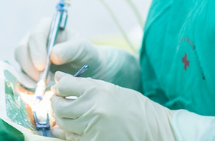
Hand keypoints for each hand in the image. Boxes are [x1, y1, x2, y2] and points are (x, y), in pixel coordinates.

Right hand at [14, 18, 140, 90]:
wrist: (87, 68)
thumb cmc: (85, 54)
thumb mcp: (83, 49)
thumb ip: (70, 49)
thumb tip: (53, 55)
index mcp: (46, 27)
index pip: (35, 35)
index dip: (36, 51)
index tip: (42, 66)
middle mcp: (34, 39)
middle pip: (22, 49)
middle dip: (29, 65)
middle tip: (40, 80)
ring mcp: (29, 53)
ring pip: (20, 63)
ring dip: (29, 76)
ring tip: (43, 86)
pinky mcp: (28, 68)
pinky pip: (23, 75)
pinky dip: (29, 83)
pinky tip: (40, 90)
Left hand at [49, 73, 214, 140]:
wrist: (158, 131)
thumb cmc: (136, 108)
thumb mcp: (111, 89)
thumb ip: (83, 84)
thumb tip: (58, 79)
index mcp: (97, 91)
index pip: (63, 86)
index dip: (60, 87)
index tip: (62, 89)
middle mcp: (93, 109)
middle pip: (59, 106)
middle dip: (56, 104)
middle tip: (61, 102)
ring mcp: (92, 130)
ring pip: (62, 124)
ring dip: (62, 120)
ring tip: (72, 116)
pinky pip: (72, 139)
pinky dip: (71, 134)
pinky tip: (79, 129)